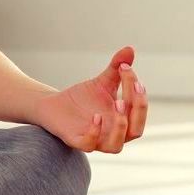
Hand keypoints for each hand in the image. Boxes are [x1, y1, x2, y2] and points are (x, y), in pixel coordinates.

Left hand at [32, 46, 147, 153]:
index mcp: (124, 120)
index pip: (138, 109)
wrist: (54, 106)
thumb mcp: (102, 82)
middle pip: (136, 131)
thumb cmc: (83, 98)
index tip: (126, 67)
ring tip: (118, 102)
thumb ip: (117, 68)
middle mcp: (113, 133)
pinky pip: (88, 145)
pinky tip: (95, 116)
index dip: (138, 91)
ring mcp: (96, 140)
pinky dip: (94, 133)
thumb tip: (130, 48)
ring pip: (116, 145)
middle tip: (134, 86)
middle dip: (138, 109)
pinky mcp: (76, 141)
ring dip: (120, 126)